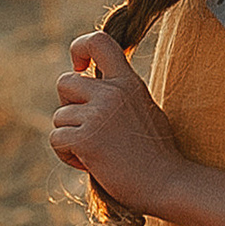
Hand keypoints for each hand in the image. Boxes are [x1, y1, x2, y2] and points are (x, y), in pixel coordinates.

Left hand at [51, 30, 186, 217]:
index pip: (98, 41)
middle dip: (69, 107)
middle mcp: (112, 92)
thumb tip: (90, 81)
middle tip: (89, 128)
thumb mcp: (143, 107)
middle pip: (65, 82)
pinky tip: (90, 163)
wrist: (167, 183)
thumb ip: (118, 93)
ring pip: (59, 116)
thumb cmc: (157, 153)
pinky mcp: (85, 138)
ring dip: (70, 136)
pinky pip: (56, 138)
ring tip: (96, 152)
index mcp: (128, 81)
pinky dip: (67, 154)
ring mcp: (98, 114)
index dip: (80, 48)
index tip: (80, 68)